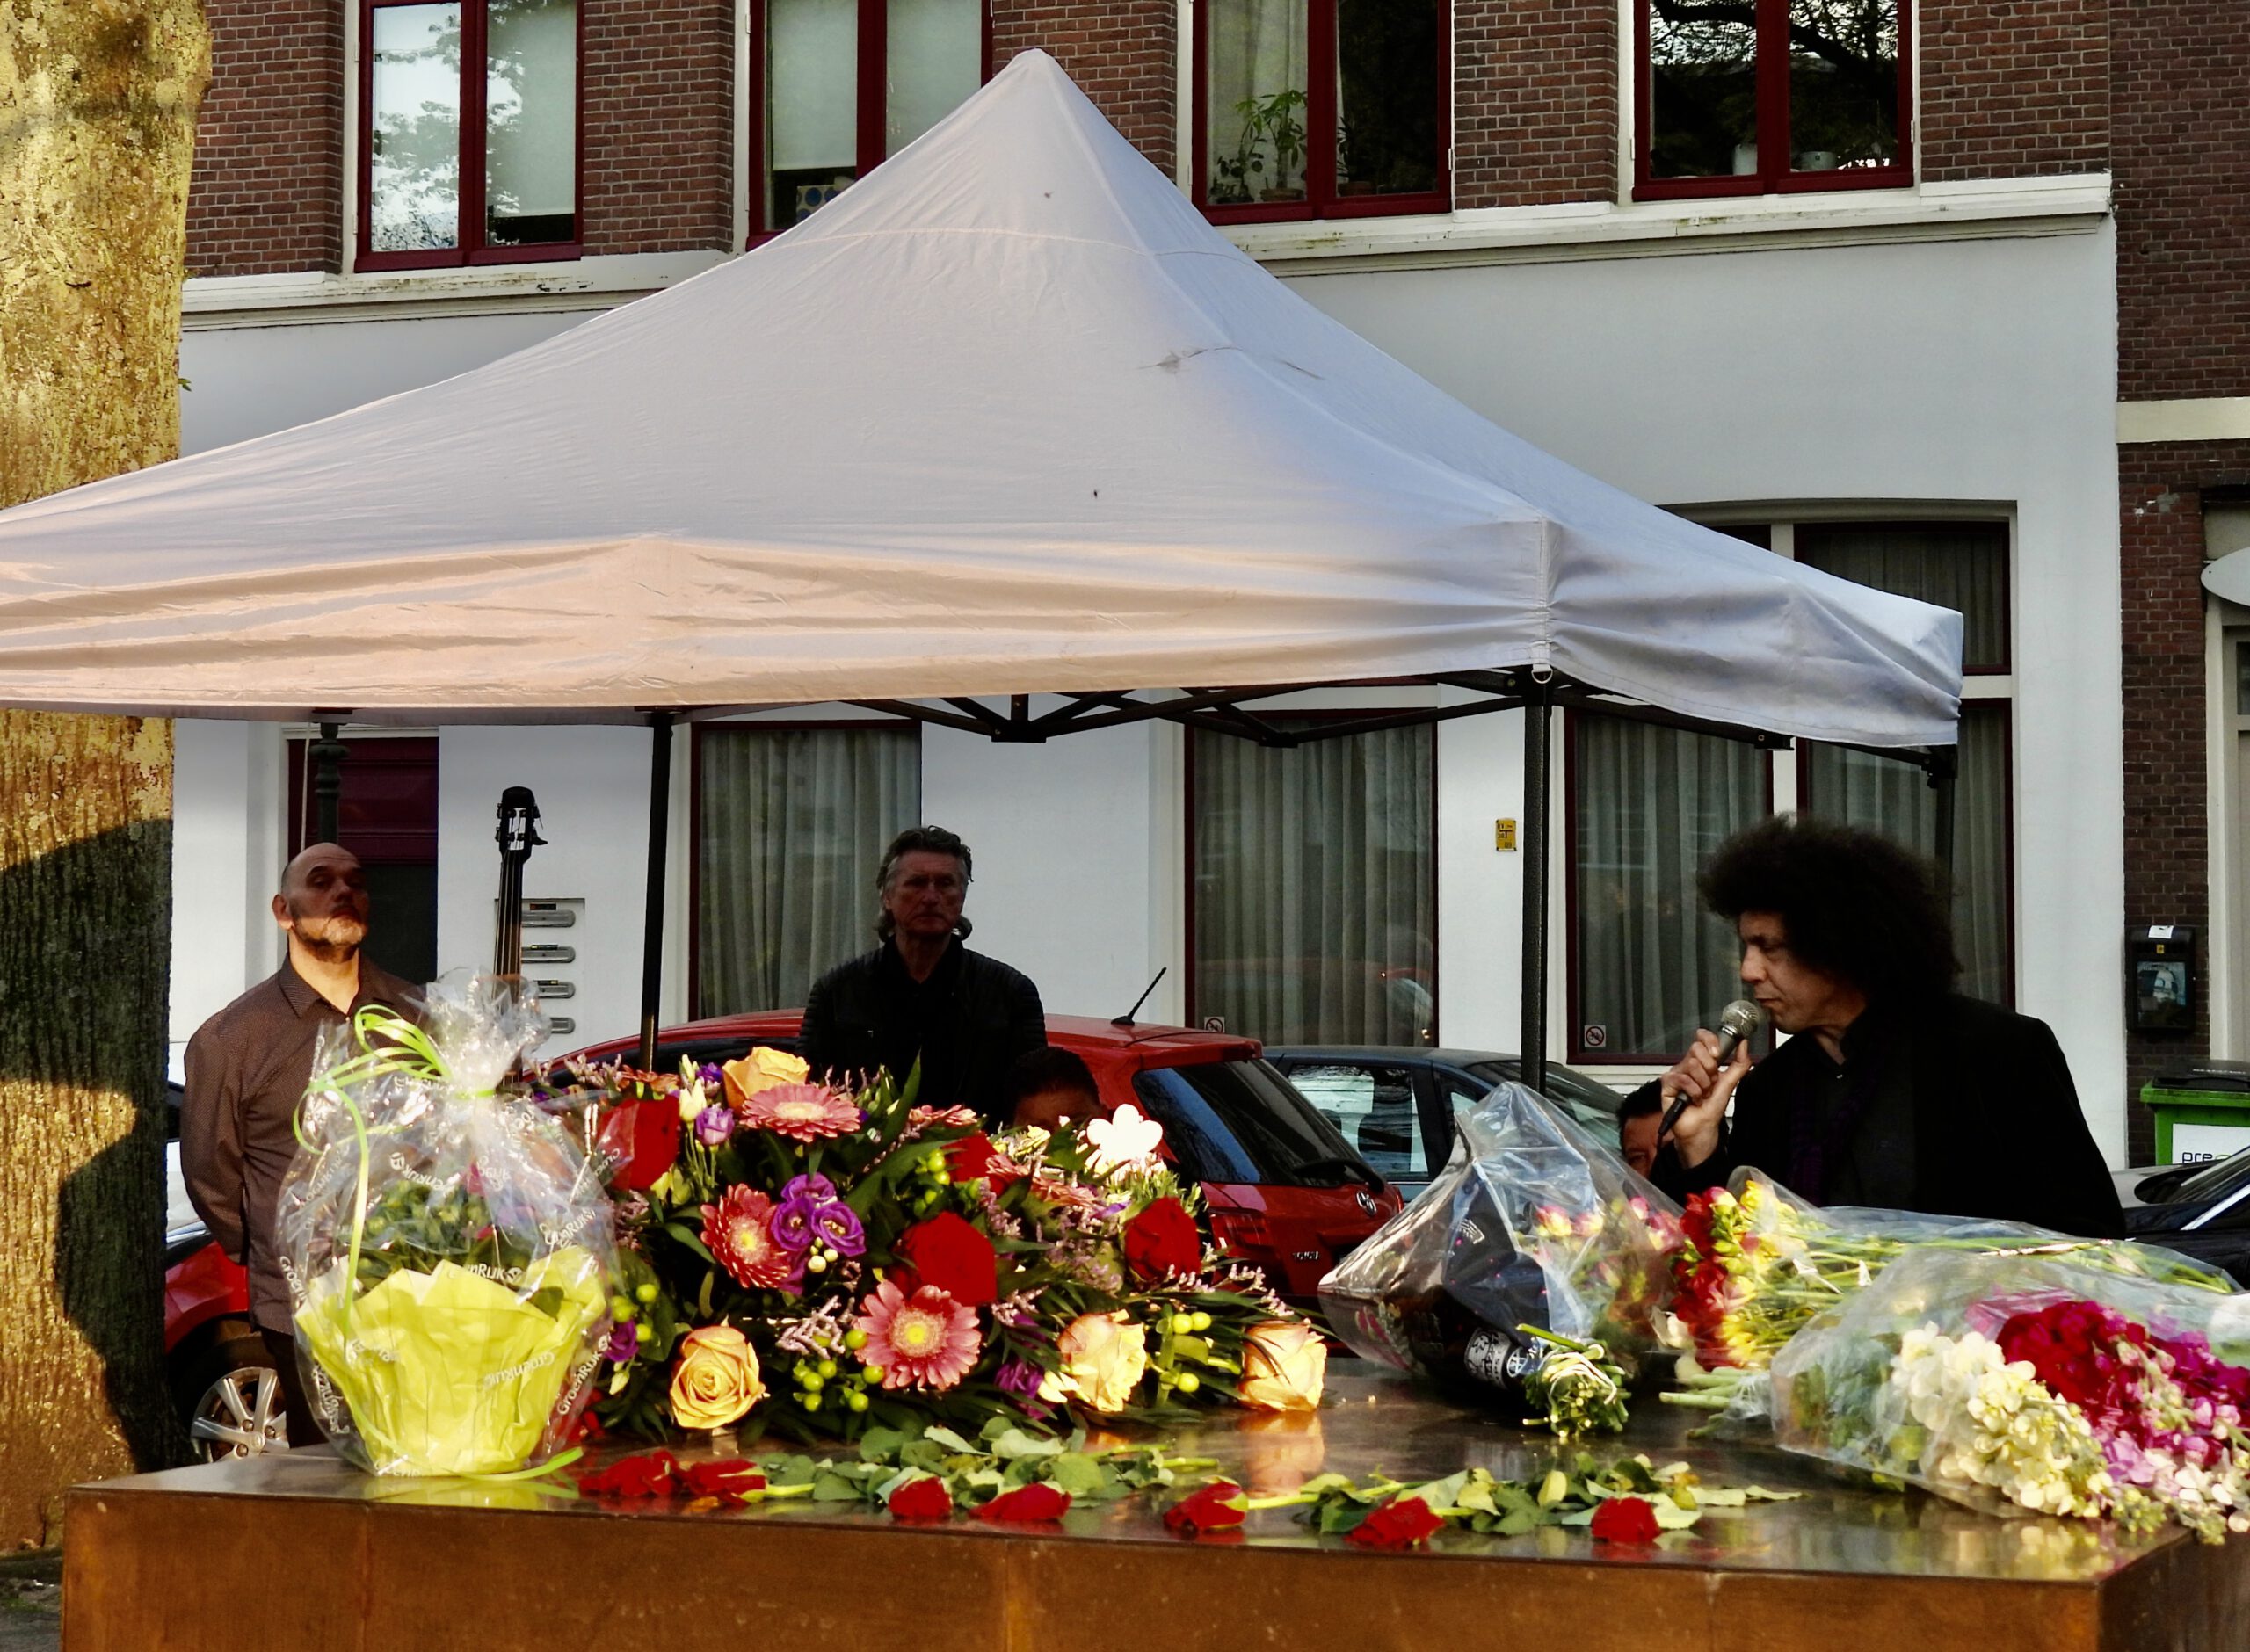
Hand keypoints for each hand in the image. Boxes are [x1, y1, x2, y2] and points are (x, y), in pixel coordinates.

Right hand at [1658, 1029, 1751, 1169]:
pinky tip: (1693, 1099)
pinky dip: (1694, 1091)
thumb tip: (1744, 1045)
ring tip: (1702, 1094)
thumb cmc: (1712, 1108)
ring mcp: (1676, 1073)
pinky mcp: (1667, 1083)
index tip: (1718, 1053)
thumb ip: (1739, 1064)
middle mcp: (1687, 1064)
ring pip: (1692, 1064)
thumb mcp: (1730, 1083)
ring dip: (1703, 1084)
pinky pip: (1683, 1078)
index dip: (1710, 1040)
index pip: (1701, 1038)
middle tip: (1710, 1083)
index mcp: (1701, 1061)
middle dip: (1710, 1068)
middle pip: (1696, 1048)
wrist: (1703, 1128)